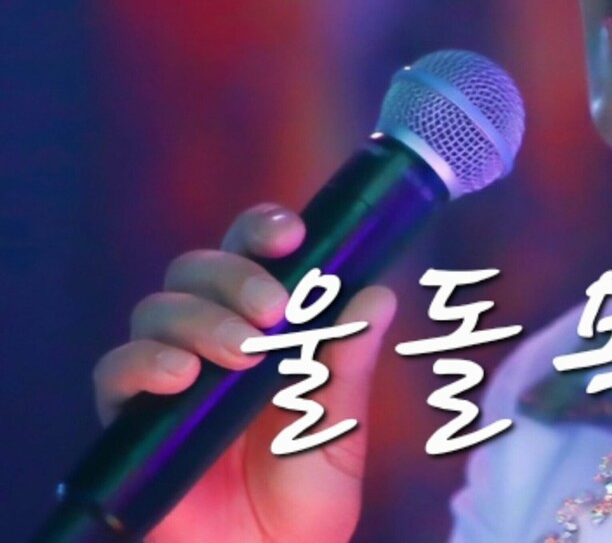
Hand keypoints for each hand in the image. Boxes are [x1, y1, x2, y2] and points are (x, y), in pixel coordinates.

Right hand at [92, 204, 397, 542]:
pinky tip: (181, 378)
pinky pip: (115, 372)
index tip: (291, 236)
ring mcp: (169, 377)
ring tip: (240, 354)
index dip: (262, 230)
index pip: (250, 252)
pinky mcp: (132, 422)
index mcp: (266, 324)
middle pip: (198, 268)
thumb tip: (379, 296)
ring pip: (159, 308)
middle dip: (235, 275)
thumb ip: (350, 366)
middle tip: (275, 310)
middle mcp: (211, 337)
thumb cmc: (309, 498)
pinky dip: (143, 362)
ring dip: (200, 318)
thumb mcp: (341, 428)